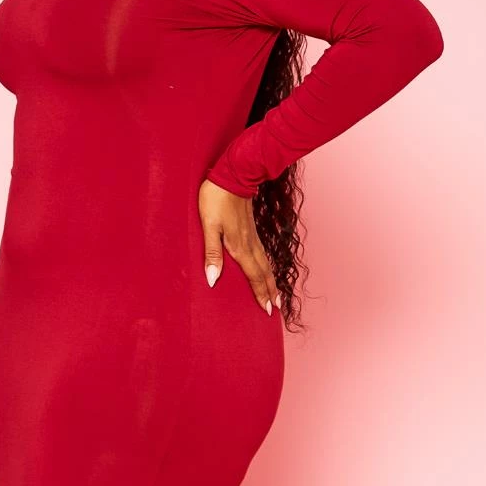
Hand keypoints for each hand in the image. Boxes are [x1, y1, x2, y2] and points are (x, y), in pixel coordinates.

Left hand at [198, 178, 280, 314]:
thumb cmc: (216, 199)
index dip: (260, 294)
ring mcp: (252, 235)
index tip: (267, 310)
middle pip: (263, 272)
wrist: (233, 174)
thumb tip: (213, 279)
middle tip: (276, 308)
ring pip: (265, 263)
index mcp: (240, 247)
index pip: (253, 276)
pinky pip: (263, 252)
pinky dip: (267, 265)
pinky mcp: (251, 227)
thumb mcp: (209, 226)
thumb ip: (212, 253)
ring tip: (275, 293)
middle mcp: (250, 243)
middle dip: (270, 291)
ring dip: (271, 280)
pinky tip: (266, 267)